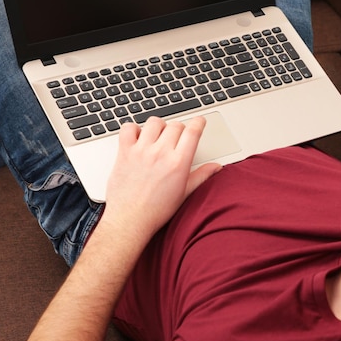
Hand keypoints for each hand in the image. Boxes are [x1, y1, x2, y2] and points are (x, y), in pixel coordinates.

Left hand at [102, 116, 221, 243]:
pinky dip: (133, 129)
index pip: (192, 131)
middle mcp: (160, 153)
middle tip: (177, 138)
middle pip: (175, 125)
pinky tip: (138, 138)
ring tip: (158, 137)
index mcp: (178, 163)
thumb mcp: (185, 193)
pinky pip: (128, 128)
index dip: (199, 122)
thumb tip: (216, 167)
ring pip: (154, 123)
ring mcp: (141, 151)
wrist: (130, 220)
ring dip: (159, 127)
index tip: (199, 121)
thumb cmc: (156, 210)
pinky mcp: (124, 152)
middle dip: (179, 129)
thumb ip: (202, 176)